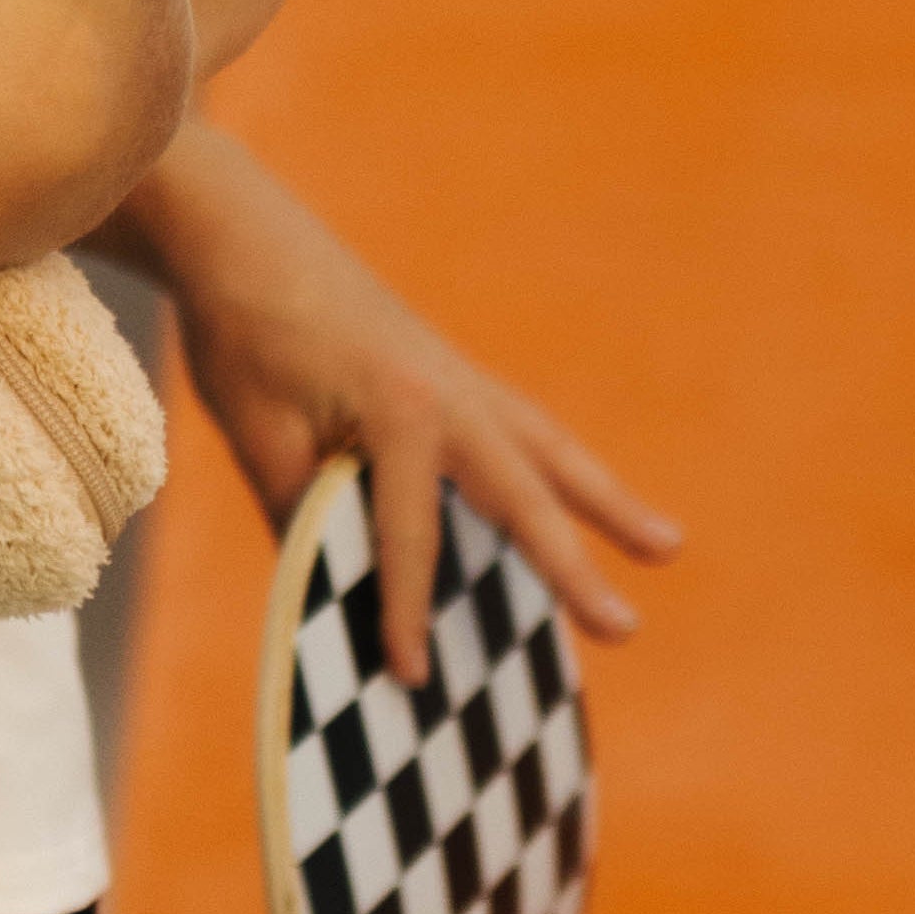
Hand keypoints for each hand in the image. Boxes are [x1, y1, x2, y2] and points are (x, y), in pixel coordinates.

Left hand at [97, 124, 680, 683]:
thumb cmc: (246, 338)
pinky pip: (528, 431)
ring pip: (552, 451)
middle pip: (527, 495)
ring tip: (668, 547)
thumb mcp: (259, 437)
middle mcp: (451, 393)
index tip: (412, 676)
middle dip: (572, 567)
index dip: (407, 610)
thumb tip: (337, 595)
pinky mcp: (456, 373)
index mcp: (399, 410)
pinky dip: (564, 468)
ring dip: (609, 502)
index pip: (411, 536)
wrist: (246, 238)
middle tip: (625, 629)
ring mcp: (462, 378)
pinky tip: (591, 500)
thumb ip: (301, 514)